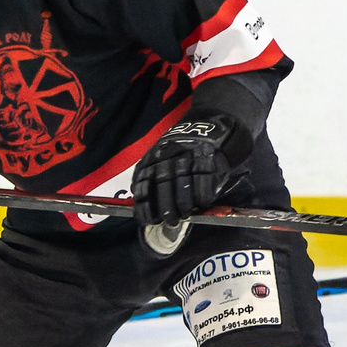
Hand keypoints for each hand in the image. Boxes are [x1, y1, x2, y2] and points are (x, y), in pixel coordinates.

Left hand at [132, 115, 246, 226]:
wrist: (206, 125)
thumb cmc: (180, 148)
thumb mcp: (159, 153)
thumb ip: (149, 173)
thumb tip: (138, 196)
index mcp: (153, 156)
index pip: (145, 183)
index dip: (146, 205)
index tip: (149, 220)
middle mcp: (168, 155)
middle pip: (164, 185)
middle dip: (166, 208)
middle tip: (170, 222)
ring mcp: (188, 155)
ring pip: (182, 185)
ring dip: (182, 204)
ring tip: (184, 216)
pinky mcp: (207, 157)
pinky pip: (203, 180)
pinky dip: (202, 195)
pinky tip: (202, 204)